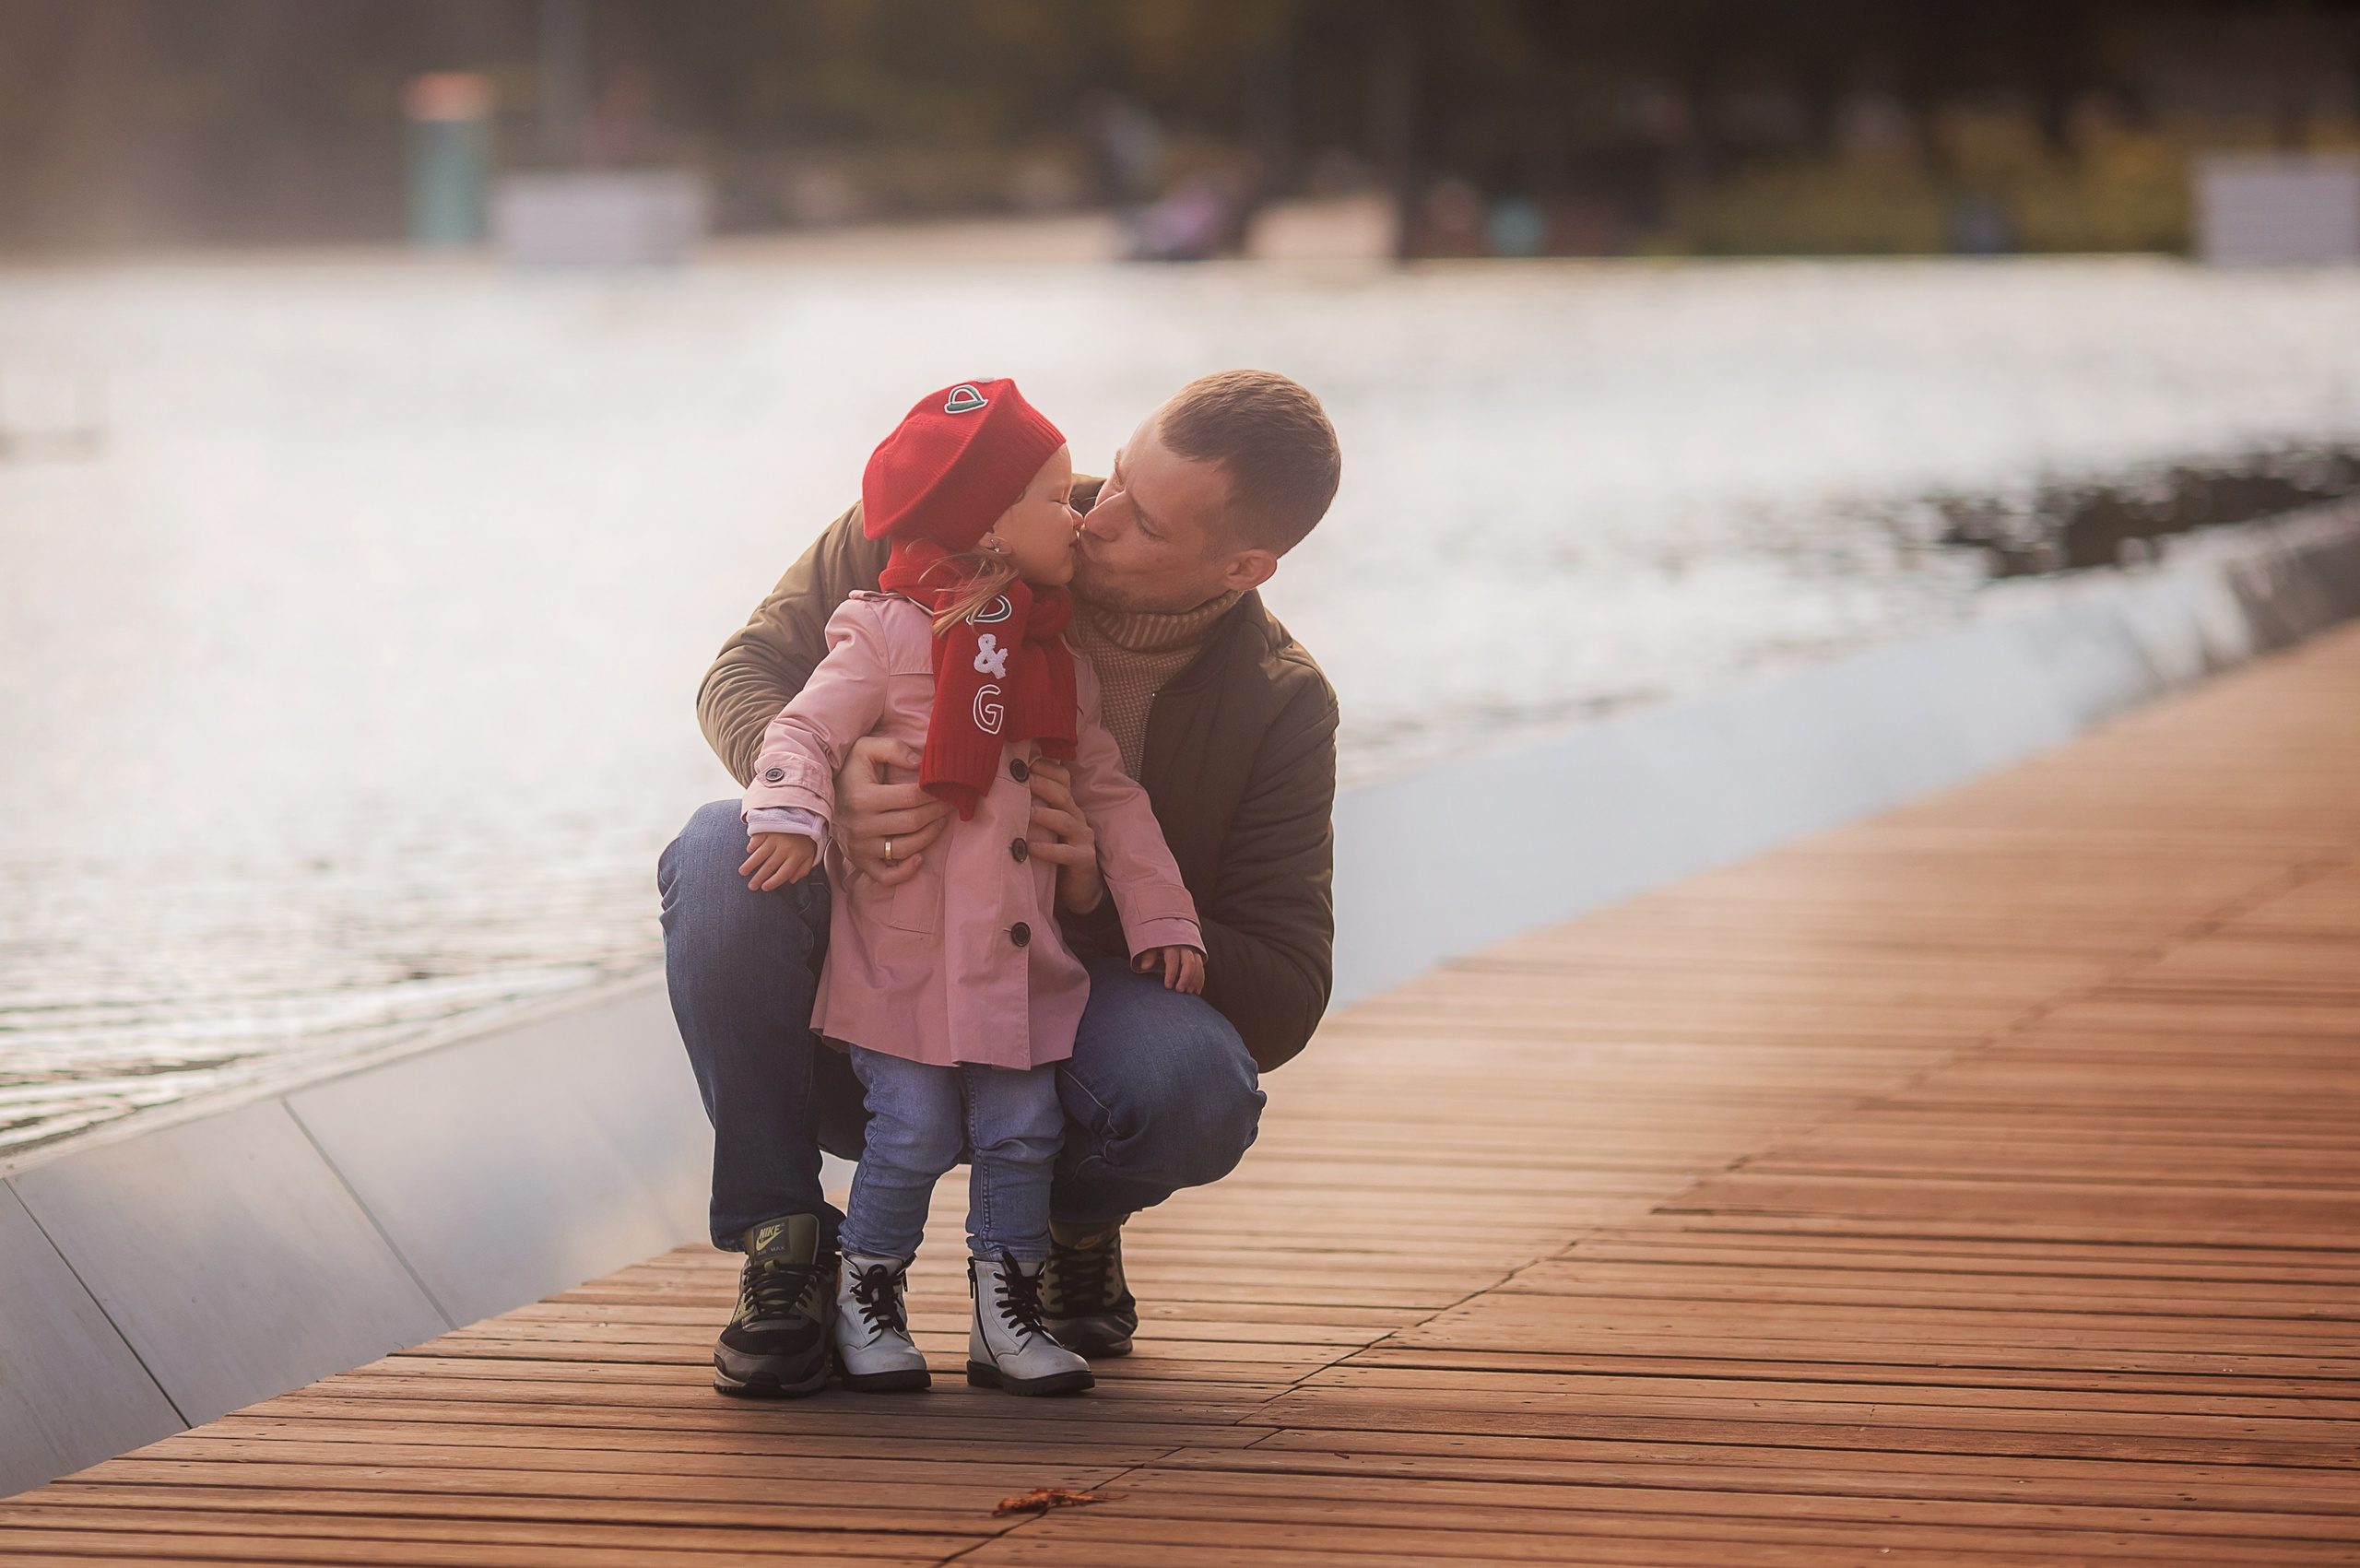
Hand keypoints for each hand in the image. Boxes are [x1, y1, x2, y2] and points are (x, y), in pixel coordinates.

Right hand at [741, 832, 817, 891]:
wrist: (803, 814)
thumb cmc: (805, 838)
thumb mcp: (810, 853)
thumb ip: (803, 868)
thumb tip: (791, 881)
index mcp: (797, 854)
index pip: (784, 873)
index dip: (773, 882)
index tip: (765, 888)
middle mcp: (785, 847)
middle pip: (770, 866)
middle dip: (759, 878)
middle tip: (751, 887)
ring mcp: (775, 837)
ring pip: (760, 854)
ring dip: (750, 864)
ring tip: (743, 872)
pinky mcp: (768, 828)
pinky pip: (757, 839)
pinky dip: (752, 846)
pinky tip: (749, 852)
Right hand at [836, 735, 951, 885]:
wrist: (819, 799)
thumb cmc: (849, 772)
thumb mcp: (865, 749)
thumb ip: (892, 749)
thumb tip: (920, 763)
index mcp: (864, 798)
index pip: (910, 797)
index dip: (934, 793)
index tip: (946, 787)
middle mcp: (861, 825)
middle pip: (913, 822)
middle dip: (938, 811)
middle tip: (951, 802)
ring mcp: (860, 847)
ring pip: (906, 848)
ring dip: (931, 835)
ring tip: (940, 821)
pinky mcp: (860, 862)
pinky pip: (886, 876)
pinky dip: (906, 872)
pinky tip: (920, 857)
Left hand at [1025, 757, 1102, 913]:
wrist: (1078, 888)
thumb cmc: (1055, 854)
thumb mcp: (1044, 828)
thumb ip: (1031, 809)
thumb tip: (998, 791)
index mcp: (1067, 806)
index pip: (1062, 779)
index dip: (1046, 769)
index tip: (1023, 762)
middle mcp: (1077, 817)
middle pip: (1063, 795)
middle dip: (1043, 785)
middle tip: (1023, 780)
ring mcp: (1083, 838)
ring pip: (1066, 821)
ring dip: (1045, 815)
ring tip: (1027, 812)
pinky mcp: (1083, 860)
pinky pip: (1066, 853)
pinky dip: (1048, 850)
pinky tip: (1031, 848)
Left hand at [1136, 945, 1204, 993]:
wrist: (1168, 933)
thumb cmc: (1157, 943)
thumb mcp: (1150, 946)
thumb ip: (1149, 955)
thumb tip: (1145, 966)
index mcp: (1171, 945)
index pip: (1173, 960)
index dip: (1171, 974)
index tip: (1168, 986)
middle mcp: (1184, 947)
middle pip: (1189, 963)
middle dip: (1186, 978)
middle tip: (1180, 990)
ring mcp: (1192, 951)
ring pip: (1198, 966)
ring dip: (1195, 980)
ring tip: (1189, 992)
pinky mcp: (1197, 956)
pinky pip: (1201, 968)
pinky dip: (1200, 980)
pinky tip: (1196, 990)